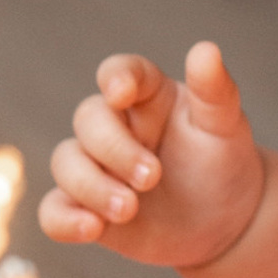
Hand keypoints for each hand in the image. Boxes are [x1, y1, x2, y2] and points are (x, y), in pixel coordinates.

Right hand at [39, 42, 266, 267]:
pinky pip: (53, 211)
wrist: (223, 219)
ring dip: (92, 186)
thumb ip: (214, 90)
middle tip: (152, 177)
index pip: (120, 72)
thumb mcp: (225, 125)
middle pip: (88, 119)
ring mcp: (95, 166)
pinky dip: (64, 220)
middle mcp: (115, 126)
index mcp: (147, 95)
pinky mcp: (84, 207)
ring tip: (130, 208)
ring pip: (65, 162)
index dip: (115, 78)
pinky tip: (93, 229)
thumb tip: (206, 48)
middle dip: (115, 149)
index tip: (121, 94)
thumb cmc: (222, 160)